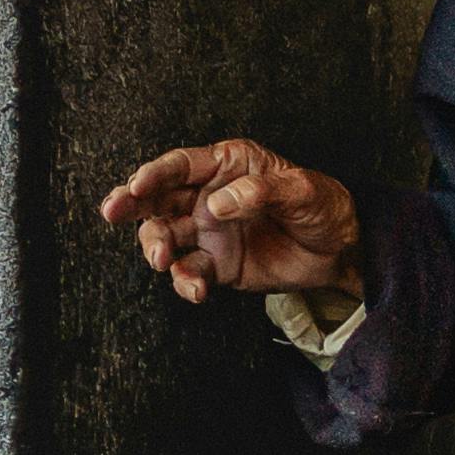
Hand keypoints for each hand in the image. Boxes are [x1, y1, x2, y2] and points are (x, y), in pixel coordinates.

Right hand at [98, 138, 362, 303]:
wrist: (341, 249)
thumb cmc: (322, 205)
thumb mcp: (301, 190)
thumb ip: (261, 192)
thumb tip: (218, 203)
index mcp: (226, 165)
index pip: (180, 165)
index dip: (154, 173)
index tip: (136, 185)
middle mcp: (208, 196)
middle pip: (158, 198)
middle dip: (131, 204)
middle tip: (113, 212)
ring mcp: (208, 232)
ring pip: (165, 236)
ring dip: (155, 247)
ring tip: (160, 260)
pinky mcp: (217, 265)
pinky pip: (190, 272)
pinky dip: (186, 282)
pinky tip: (195, 289)